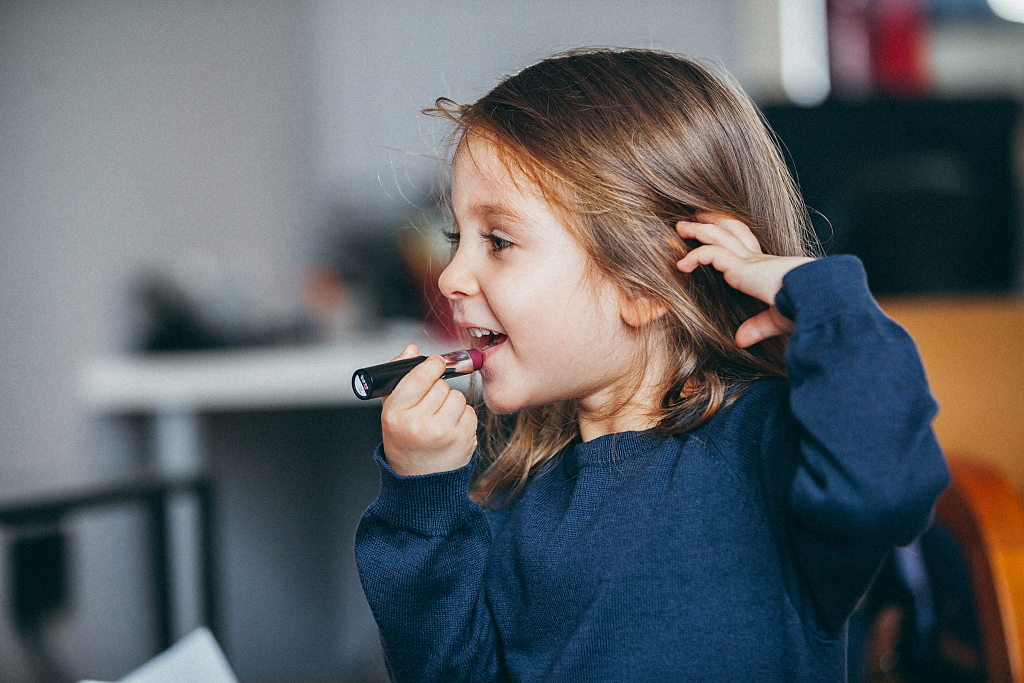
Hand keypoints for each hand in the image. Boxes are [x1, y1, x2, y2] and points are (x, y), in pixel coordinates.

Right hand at [380, 344, 477, 475]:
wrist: (419, 481)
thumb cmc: (405, 441)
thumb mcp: (392, 411)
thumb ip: (399, 377)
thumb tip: (411, 348)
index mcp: (395, 414)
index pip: (419, 376)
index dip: (431, 365)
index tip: (435, 364)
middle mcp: (418, 424)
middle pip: (441, 385)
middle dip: (438, 390)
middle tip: (430, 406)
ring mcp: (443, 433)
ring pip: (457, 396)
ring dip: (451, 403)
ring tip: (439, 419)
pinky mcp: (463, 439)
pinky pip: (470, 411)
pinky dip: (462, 417)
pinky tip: (450, 429)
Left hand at [676, 213, 813, 347]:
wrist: (820, 300)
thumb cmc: (807, 309)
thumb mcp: (777, 319)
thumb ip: (757, 327)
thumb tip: (740, 341)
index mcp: (767, 268)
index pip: (745, 245)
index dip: (728, 238)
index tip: (713, 236)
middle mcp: (758, 259)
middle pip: (731, 230)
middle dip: (713, 222)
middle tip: (695, 218)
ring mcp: (749, 261)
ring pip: (718, 235)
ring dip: (698, 230)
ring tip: (681, 228)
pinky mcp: (742, 267)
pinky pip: (710, 254)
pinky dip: (695, 256)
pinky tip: (682, 264)